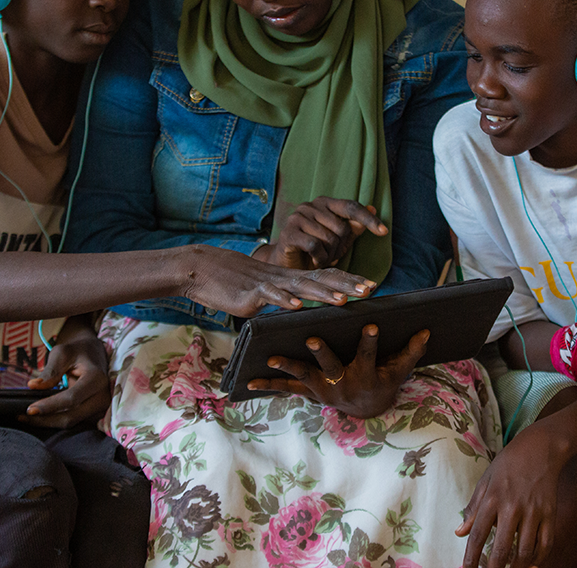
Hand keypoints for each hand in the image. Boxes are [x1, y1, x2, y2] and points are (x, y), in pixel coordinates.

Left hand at [21, 330, 109, 427]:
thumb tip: (33, 387)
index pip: (72, 398)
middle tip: (22, 416)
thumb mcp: (62, 353)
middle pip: (71, 417)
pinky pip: (73, 422)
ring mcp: (101, 407)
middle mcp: (103, 396)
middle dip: (45, 419)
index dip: (49, 406)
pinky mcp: (95, 413)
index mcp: (97, 379)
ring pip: (71, 423)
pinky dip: (55, 421)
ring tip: (27, 417)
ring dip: (48, 423)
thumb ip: (50, 371)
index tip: (29, 409)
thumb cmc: (76, 351)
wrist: (92, 353)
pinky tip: (40, 417)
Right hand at [181, 244, 375, 317]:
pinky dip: (283, 300)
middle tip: (372, 289)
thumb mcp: (267, 290)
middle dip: (348, 285)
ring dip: (323, 294)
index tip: (373, 285)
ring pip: (301, 287)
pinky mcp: (251, 293)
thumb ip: (286, 297)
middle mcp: (286, 279)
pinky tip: (297, 306)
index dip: (350, 281)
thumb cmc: (236, 283)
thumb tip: (302, 308)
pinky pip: (270, 296)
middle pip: (322, 279)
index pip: (326, 277)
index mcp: (292, 279)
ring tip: (344, 300)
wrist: (204, 269)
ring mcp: (270, 284)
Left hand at [247, 325, 428, 418]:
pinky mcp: (310, 393)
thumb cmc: (385, 384)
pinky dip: (270, 385)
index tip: (371, 325)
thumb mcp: (400, 370)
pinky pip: (288, 390)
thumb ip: (411, 351)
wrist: (368, 411)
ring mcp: (324, 389)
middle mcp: (342, 383)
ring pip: (304, 376)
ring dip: (287, 367)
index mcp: (364, 375)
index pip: (368, 355)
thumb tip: (427, 330)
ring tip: (271, 357)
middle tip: (311, 338)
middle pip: (331, 366)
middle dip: (321, 353)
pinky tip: (250, 383)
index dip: (370, 341)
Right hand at [255, 197, 387, 269]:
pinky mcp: (288, 233)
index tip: (384, 232)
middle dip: (341, 247)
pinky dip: (319, 258)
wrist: (287, 264)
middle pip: (342, 227)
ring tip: (322, 259)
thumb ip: (354, 226)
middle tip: (332, 256)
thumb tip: (372, 208)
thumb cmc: (315, 251)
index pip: (351, 206)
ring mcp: (297, 217)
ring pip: (329, 238)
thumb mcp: (338, 240)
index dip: (368, 219)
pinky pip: (314, 245)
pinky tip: (315, 262)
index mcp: (324, 203)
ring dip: (330, 255)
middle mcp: (310, 206)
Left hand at [456, 419, 568, 567]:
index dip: (471, 558)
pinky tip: (530, 563)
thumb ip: (473, 508)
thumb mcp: (485, 481)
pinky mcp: (550, 514)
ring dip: (516, 567)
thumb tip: (459, 532)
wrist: (539, 449)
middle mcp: (512, 507)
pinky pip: (545, 544)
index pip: (478, 535)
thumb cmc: (508, 465)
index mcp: (492, 499)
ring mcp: (533, 512)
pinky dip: (538, 558)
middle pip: (500, 549)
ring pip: (524, 551)